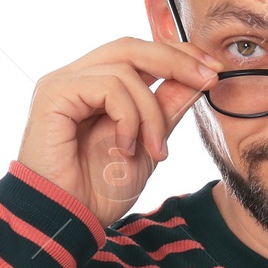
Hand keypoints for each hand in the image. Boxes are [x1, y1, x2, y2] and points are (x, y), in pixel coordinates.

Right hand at [17, 36, 222, 225]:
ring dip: (151, 112)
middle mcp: (77, 78)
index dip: (178, 55)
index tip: (214, 70)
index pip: (140, 54)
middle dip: (177, 61)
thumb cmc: (99, 190)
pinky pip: (108, 85)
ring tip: (155, 150)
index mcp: (97, 88)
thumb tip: (199, 78)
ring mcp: (63, 83)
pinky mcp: (53, 93)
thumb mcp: (148, 145)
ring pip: (126, 69)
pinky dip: (128, 117)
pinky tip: (125, 147)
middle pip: (133, 47)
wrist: (69, 219)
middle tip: (207, 80)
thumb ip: (167, 109)